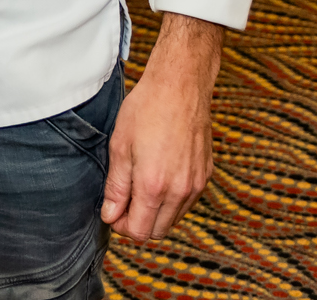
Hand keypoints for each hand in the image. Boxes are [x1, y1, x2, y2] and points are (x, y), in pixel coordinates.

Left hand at [101, 12, 221, 242]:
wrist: (180, 86)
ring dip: (154, 212)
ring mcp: (196, 184)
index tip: (112, 210)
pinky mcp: (205, 175)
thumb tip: (110, 215)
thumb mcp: (120, 146)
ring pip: (173, 218)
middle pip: (157, 230)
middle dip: (137, 222)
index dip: (121, 226)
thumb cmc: (146, 110)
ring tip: (138, 185)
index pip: (139, 231)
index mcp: (154, 186)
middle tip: (122, 200)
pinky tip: (158, 176)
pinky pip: (187, 202)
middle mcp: (180, 191)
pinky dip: (171, 200)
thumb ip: (116, 187)